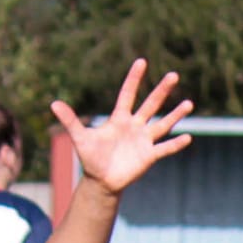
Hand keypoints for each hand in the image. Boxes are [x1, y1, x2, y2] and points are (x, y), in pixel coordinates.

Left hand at [54, 61, 193, 196]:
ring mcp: (144, 140)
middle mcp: (134, 126)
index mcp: (119, 118)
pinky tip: (188, 137)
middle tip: (173, 75)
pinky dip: (176, 144)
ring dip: (175, 114)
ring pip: (162, 124)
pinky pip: (165, 148)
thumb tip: (53, 103)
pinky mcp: (149, 156)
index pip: (128, 94)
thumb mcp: (80, 138)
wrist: (101, 181)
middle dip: (161, 90)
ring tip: (189, 103)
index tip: (142, 61)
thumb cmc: (91, 157)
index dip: (134, 78)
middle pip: (151, 104)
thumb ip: (70, 120)